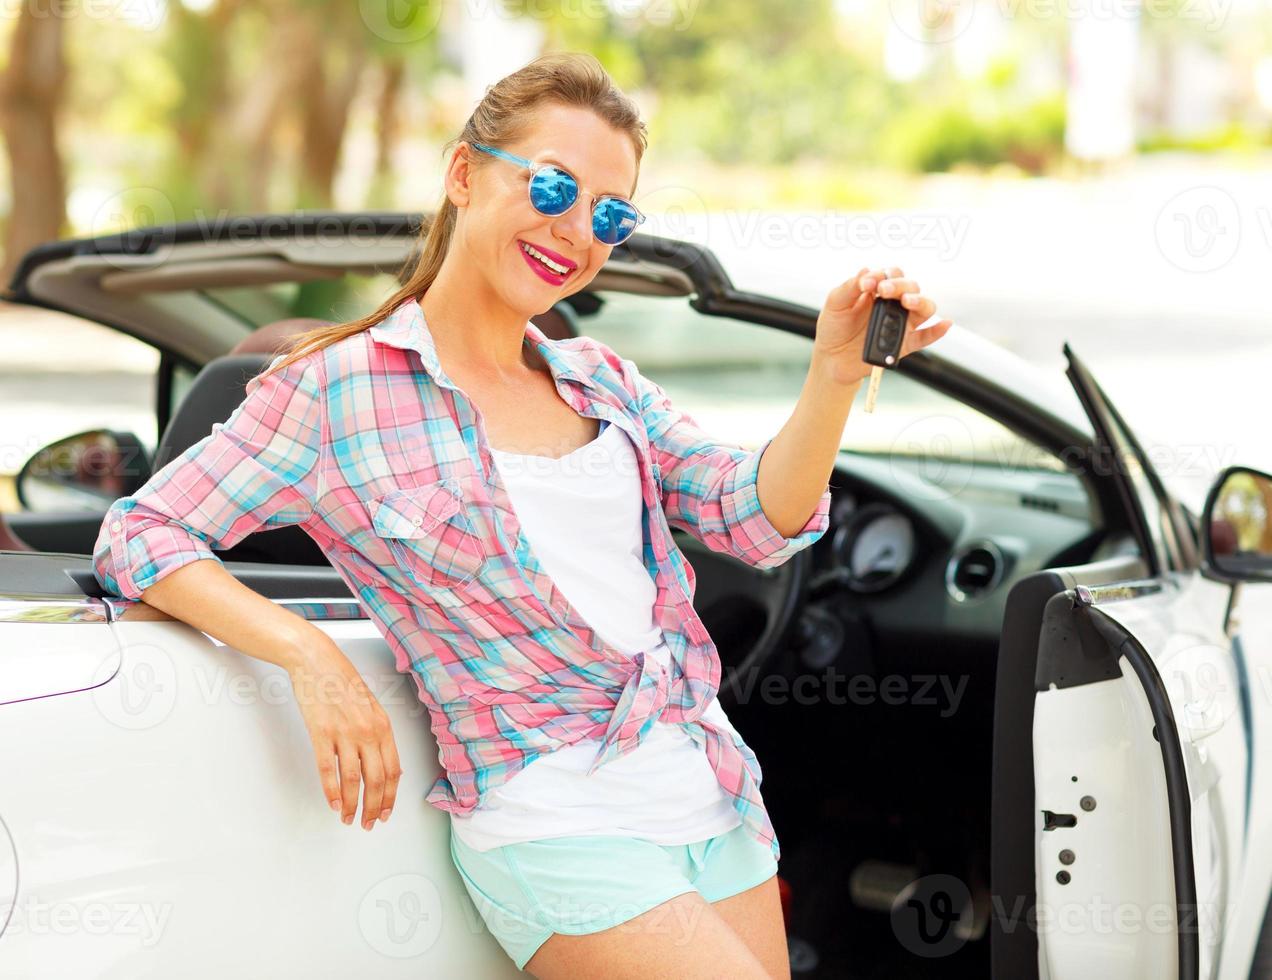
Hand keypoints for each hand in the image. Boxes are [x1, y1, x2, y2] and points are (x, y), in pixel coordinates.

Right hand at [286, 643, 402, 830]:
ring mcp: (344, 733)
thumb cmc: (342, 682)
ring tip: (348, 818)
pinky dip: (331, 791)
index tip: (386, 813)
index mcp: (383, 725)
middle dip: (374, 807)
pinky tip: (333, 803)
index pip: (393, 770)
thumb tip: (386, 765)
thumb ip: (378, 734)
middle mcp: (368, 731)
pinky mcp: (321, 733)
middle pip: (376, 779)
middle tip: (368, 824)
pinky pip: (328, 769)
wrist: (316, 661)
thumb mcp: (370, 706)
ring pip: (353, 779)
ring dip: (352, 804)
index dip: (390, 796)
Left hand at [812, 265, 952, 385]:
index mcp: (879, 290)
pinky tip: (945, 324)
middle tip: (883, 291)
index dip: (883, 275)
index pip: (891, 275)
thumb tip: (866, 271)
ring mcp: (901, 324)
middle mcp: (894, 304)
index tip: (868, 284)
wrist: (830, 358)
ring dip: (920, 302)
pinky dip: (937, 331)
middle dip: (899, 285)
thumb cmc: (834, 327)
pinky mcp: (904, 344)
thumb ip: (850, 287)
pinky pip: (926, 337)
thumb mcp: (835, 303)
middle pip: (910, 287)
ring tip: (907, 301)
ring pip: (924, 308)